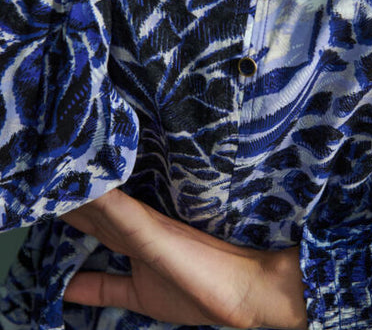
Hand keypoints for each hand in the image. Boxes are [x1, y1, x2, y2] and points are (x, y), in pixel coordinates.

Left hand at [61, 189, 306, 328]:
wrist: (243, 291)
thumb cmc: (198, 291)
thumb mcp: (138, 295)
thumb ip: (102, 288)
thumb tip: (64, 289)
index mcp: (133, 238)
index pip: (92, 220)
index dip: (67, 207)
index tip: (43, 191)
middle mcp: (136, 224)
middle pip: (91, 206)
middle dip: (65, 192)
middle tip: (41, 168)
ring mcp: (146, 225)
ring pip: (102, 203)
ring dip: (77, 187)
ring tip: (53, 163)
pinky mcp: (156, 233)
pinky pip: (122, 214)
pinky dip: (102, 199)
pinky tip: (85, 186)